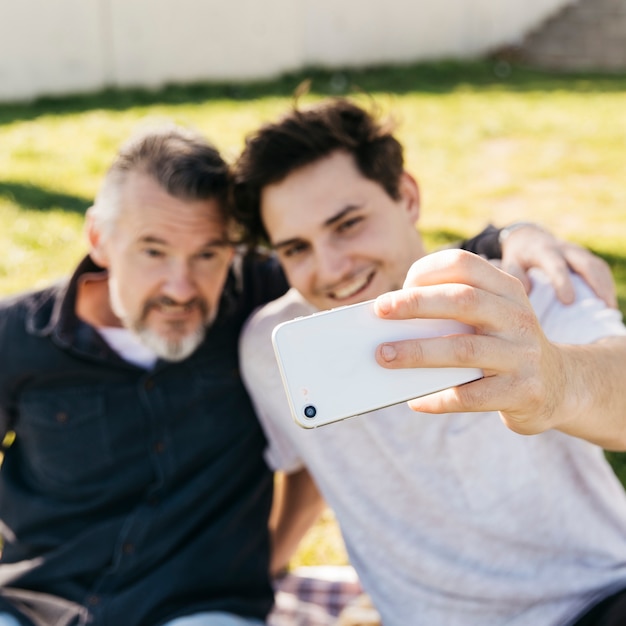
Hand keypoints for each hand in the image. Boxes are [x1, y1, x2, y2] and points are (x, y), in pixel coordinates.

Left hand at [373, 249, 567, 435]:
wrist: (560, 385)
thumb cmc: (504, 346)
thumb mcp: (491, 317)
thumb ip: (452, 314)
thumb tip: (391, 325)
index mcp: (507, 290)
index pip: (464, 264)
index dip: (428, 269)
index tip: (400, 284)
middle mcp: (517, 318)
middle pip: (463, 301)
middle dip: (416, 304)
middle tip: (379, 310)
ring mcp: (522, 356)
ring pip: (463, 350)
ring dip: (417, 352)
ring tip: (384, 356)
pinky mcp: (522, 392)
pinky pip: (470, 396)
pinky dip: (438, 399)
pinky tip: (416, 401)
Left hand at [499, 223, 616, 307]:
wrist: (528, 237)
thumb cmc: (518, 256)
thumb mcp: (509, 262)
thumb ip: (516, 275)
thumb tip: (529, 291)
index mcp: (543, 251)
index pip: (556, 265)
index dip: (563, 282)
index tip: (568, 301)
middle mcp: (564, 249)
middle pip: (586, 264)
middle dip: (596, 285)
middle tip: (602, 308)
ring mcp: (577, 252)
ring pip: (597, 267)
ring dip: (605, 287)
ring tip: (609, 310)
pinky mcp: (585, 257)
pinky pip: (600, 269)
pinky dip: (606, 285)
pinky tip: (607, 303)